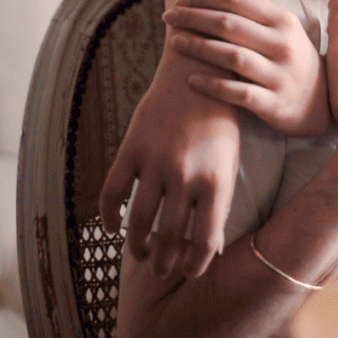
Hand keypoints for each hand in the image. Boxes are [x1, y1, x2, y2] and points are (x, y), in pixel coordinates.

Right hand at [99, 45, 239, 279]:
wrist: (200, 67)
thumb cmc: (221, 117)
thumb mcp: (229, 158)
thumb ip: (218, 200)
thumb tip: (208, 247)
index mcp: (217, 179)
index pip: (204, 241)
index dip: (194, 264)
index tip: (190, 270)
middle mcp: (185, 174)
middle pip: (169, 237)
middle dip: (165, 261)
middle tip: (162, 268)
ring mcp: (156, 162)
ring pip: (138, 222)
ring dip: (138, 246)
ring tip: (142, 252)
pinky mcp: (132, 148)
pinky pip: (111, 194)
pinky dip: (108, 218)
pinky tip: (113, 227)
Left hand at [163, 0, 330, 136]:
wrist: (321, 101)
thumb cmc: (293, 58)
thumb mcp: (285, 28)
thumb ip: (258, 7)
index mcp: (284, 21)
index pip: (238, 0)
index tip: (181, 0)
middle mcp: (283, 45)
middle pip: (230, 26)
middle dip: (193, 18)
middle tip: (168, 16)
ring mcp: (279, 75)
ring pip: (232, 57)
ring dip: (198, 47)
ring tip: (174, 42)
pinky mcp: (273, 104)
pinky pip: (237, 93)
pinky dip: (212, 85)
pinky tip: (190, 79)